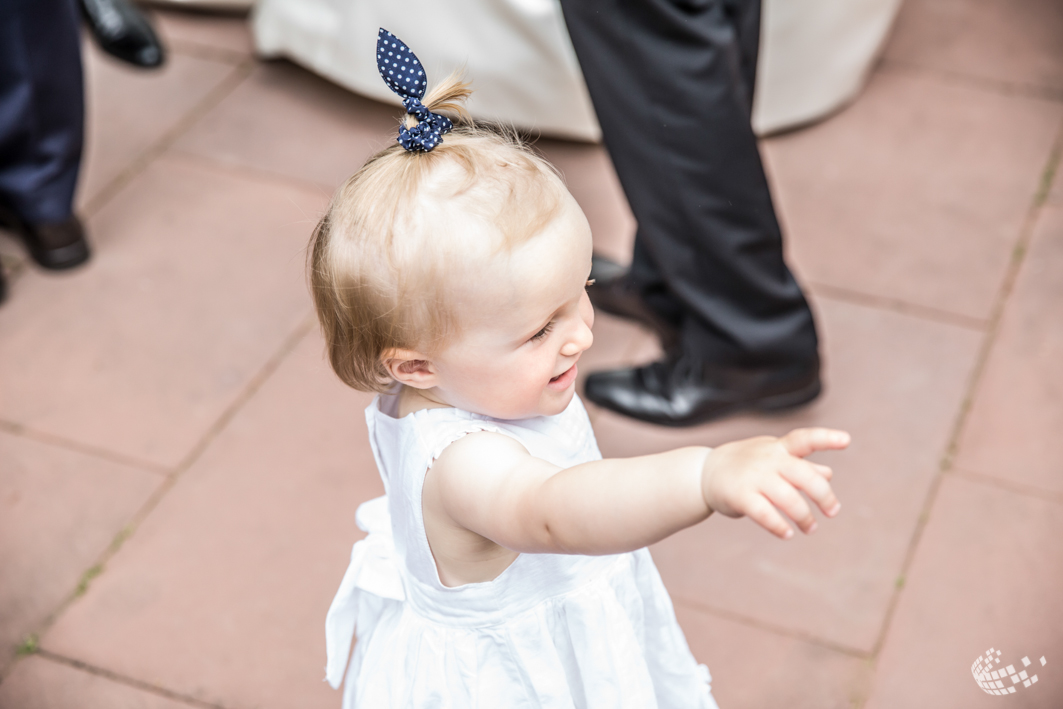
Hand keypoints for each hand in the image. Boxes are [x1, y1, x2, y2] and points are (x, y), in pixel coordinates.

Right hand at [700, 428, 849, 538]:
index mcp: (779, 448)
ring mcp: (754, 477)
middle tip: (833, 511)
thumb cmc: (746, 464)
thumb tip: (829, 472)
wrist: (704, 472)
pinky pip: (764, 513)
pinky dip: (779, 526)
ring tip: (810, 528)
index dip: (826, 438)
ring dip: (804, 517)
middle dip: (824, 496)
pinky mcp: (740, 496)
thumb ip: (801, 465)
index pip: (804, 439)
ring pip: (788, 498)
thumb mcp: (773, 458)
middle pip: (804, 476)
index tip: (847, 440)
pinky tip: (787, 534)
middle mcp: (768, 459)